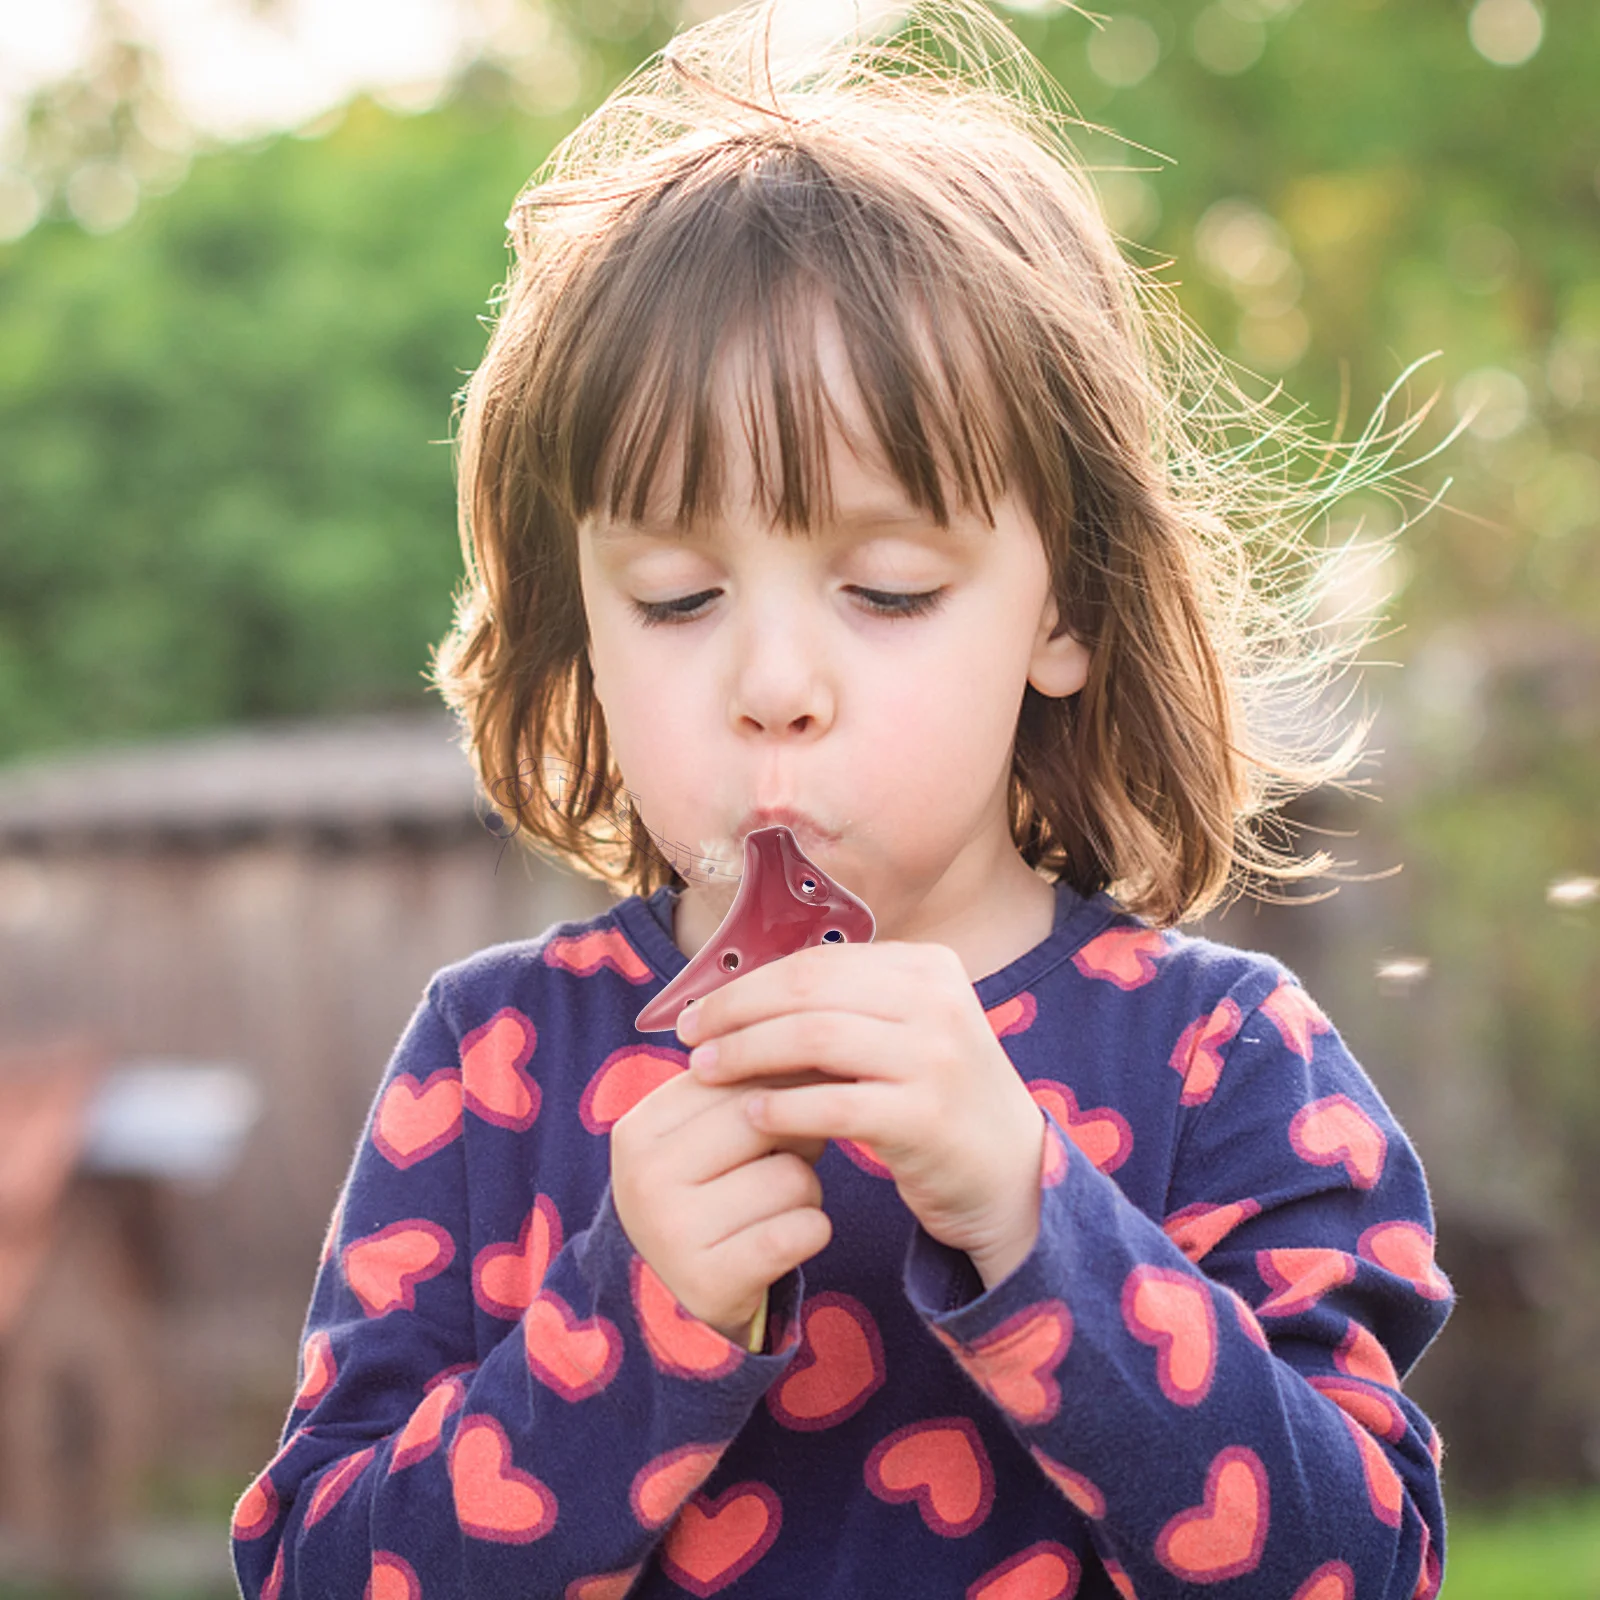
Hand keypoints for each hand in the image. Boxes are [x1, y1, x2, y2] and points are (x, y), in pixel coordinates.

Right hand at [610, 1068, 831, 1342]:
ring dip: (806, 1190)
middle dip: (797, 1135)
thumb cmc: (711, 1191)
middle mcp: (644, 1178)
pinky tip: (785, 1239)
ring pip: (794, 1177)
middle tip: (784, 1159)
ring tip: (775, 1205)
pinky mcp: (712, 1283)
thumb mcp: (709, 1133)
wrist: (678, 1297)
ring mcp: (672, 1233)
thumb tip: (820, 1046)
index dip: (783, 1083)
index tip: (795, 1101)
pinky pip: (804, 1230)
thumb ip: (748, 1084)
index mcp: (639, 1127)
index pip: (736, 1073)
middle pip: (766, 1118)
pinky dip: (812, 1230)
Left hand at [677, 941, 1045, 1289]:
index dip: (750, 983)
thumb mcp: (903, 1031)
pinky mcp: (928, 1117)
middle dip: (737, 1011)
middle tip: (690, 1038)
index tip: (701, 1010)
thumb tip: (739, 995)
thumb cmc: (933, 1097)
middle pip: (809, 990)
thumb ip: (843, 1005)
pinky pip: (834, 1104)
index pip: (817, 961)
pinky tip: (751, 1116)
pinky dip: (783, 1107)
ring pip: (815, 1038)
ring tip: (708, 1073)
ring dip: (748, 1054)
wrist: (1010, 1173)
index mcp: (928, 966)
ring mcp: (937, 1057)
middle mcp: (938, 1000)